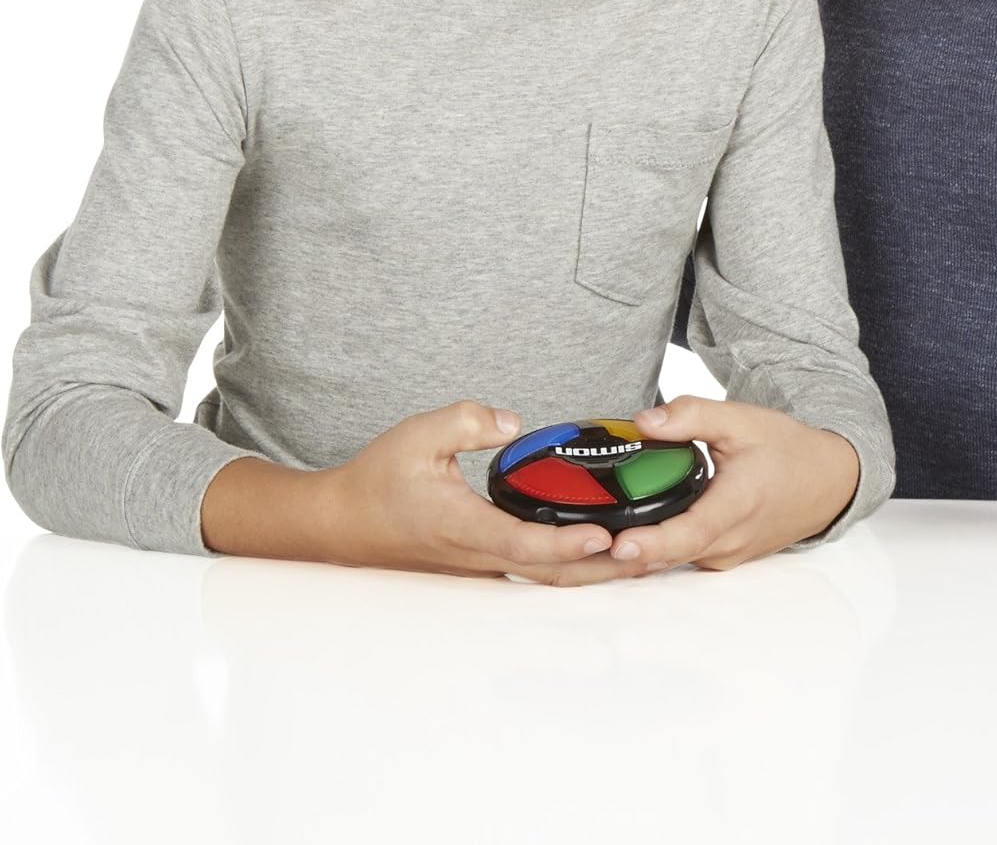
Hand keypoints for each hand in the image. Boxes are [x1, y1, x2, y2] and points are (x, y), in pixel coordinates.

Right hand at [324, 400, 635, 583]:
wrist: (341, 524)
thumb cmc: (377, 481)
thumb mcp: (416, 435)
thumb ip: (465, 421)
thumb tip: (512, 422)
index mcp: (463, 527)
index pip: (524, 542)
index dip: (567, 543)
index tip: (606, 536)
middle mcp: (477, 557)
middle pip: (549, 573)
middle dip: (602, 570)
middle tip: (652, 553)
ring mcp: (481, 567)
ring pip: (545, 578)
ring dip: (593, 571)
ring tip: (643, 555)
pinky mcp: (482, 564)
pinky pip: (534, 570)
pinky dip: (571, 564)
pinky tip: (602, 550)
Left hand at [601, 396, 860, 573]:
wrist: (827, 482)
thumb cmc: (786, 450)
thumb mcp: (742, 420)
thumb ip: (691, 415)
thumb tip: (642, 421)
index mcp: (736, 507)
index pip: (688, 535)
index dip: (652, 544)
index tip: (619, 545)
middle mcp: (728, 543)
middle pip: (667, 556)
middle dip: (622, 554)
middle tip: (577, 544)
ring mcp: (725, 557)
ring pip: (670, 563)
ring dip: (633, 555)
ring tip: (587, 541)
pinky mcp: (721, 559)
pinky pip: (679, 560)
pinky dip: (651, 551)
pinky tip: (621, 536)